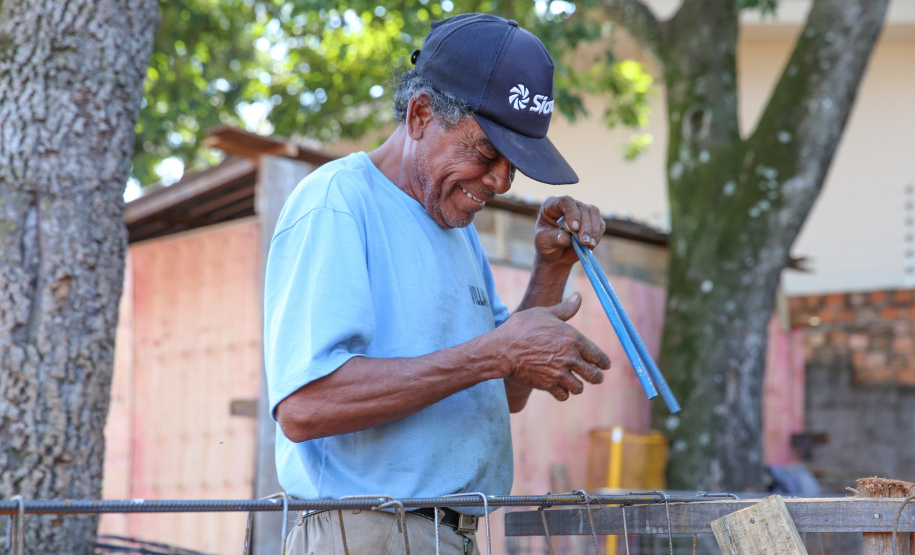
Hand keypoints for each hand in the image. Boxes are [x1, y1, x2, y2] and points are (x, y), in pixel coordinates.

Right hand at [493, 294, 609, 401]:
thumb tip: (578, 296)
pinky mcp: (547, 385)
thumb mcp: (544, 313)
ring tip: (575, 384)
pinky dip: (563, 393)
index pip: (598, 356)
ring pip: (579, 388)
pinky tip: (560, 388)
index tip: (605, 366)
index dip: (604, 363)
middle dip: (596, 377)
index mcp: (574, 339)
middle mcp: (570, 358)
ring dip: (578, 386)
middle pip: (593, 375)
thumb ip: (565, 308)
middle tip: (595, 378)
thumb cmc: (522, 327)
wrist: (503, 349)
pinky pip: (563, 395)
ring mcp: (559, 373)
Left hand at [534, 196, 605, 267]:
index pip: (565, 201)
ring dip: (593, 229)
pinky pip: (600, 224)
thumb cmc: (547, 245)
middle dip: (585, 226)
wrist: (555, 255)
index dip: (572, 212)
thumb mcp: (544, 242)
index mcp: (552, 205)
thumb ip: (554, 238)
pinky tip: (591, 245)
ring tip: (588, 244)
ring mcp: (581, 212)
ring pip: (593, 213)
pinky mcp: (592, 221)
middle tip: (583, 241)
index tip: (574, 228)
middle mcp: (568, 205)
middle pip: (582, 208)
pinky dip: (597, 235)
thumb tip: (566, 237)